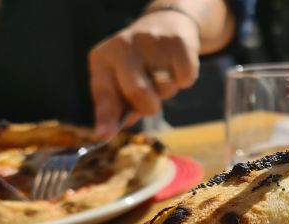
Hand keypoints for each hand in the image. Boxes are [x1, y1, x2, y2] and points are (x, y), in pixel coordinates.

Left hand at [89, 11, 200, 136]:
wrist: (165, 24)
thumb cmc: (139, 61)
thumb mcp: (121, 78)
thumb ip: (118, 104)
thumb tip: (113, 130)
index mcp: (102, 59)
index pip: (104, 94)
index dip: (106, 117)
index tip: (105, 135)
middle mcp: (122, 47)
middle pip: (138, 93)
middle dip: (149, 105)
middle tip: (152, 100)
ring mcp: (150, 42)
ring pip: (165, 88)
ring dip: (168, 90)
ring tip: (163, 73)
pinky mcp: (177, 42)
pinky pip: (185, 78)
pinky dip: (185, 78)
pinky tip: (176, 65)